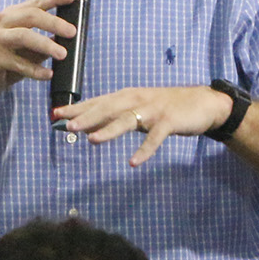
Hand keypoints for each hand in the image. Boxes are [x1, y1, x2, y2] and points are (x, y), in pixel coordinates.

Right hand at [0, 0, 76, 106]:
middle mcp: (1, 22)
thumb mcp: (26, 48)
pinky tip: (47, 74)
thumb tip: (67, 38)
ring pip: (23, 36)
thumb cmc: (6, 60)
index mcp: (10, 15)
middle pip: (30, 15)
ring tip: (62, 54)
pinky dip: (35, 70)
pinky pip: (18, 63)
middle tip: (72, 32)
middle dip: (53, 23)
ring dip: (46, 44)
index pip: (35, 3)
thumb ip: (43, 41)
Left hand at [50, 85, 232, 166]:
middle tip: (67, 125)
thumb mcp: (137, 109)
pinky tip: (133, 163)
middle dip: (87, 117)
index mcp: (126, 96)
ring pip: (127, 120)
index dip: (76, 108)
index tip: (55, 114)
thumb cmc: (165, 107)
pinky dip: (144, 150)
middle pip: (107, 108)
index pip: (97, 102)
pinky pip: (154, 138)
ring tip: (92, 140)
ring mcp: (152, 111)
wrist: (203, 102)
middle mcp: (136, 100)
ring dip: (109, 130)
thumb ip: (113, 116)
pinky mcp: (168, 122)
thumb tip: (86, 127)